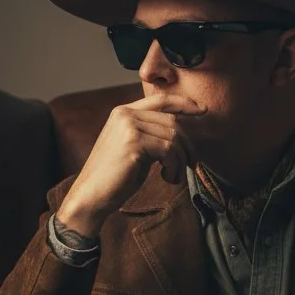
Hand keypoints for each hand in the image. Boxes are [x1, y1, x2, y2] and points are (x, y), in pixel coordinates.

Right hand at [56, 93, 206, 234]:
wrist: (91, 195)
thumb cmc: (114, 177)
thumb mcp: (133, 147)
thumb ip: (149, 134)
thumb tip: (179, 133)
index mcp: (124, 112)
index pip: (161, 99)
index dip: (184, 102)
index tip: (203, 110)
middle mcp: (125, 114)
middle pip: (173, 122)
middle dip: (187, 146)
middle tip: (191, 165)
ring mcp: (129, 127)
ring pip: (174, 137)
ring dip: (181, 161)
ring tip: (173, 176)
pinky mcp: (133, 144)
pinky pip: (169, 151)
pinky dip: (174, 167)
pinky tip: (167, 178)